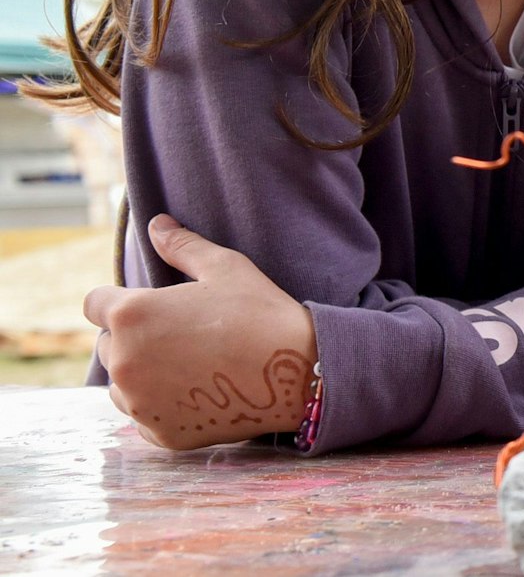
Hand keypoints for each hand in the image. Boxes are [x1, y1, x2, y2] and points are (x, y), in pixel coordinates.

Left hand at [84, 214, 317, 449]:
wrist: (298, 373)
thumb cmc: (261, 312)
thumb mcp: (226, 268)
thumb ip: (182, 245)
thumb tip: (156, 223)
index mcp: (131, 314)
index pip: (93, 304)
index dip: (119, 302)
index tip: (151, 306)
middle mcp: (123, 360)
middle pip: (107, 346)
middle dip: (134, 338)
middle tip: (182, 335)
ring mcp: (139, 401)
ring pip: (121, 384)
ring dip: (143, 374)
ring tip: (190, 365)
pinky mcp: (158, 432)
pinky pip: (144, 415)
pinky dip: (162, 405)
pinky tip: (198, 391)